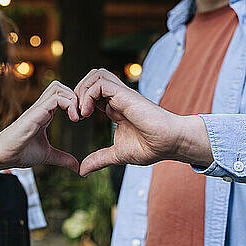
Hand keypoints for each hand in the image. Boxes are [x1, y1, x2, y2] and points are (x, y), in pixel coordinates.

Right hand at [0, 81, 79, 172]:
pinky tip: (74, 119)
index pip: (61, 95)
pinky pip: (56, 98)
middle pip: (60, 86)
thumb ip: (62, 158)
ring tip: (78, 116)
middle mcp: (41, 108)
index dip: (75, 103)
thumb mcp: (47, 155)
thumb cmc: (20, 153)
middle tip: (82, 115)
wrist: (2, 155)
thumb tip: (77, 167)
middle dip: (75, 96)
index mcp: (45, 113)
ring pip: (58, 87)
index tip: (82, 119)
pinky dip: (69, 104)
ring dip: (73, 98)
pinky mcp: (36, 112)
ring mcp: (38, 108)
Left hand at [74, 69, 211, 176]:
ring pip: (97, 74)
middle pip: (92, 77)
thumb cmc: (151, 147)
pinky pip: (101, 82)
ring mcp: (122, 94)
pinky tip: (87, 112)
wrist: (170, 143)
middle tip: (75, 114)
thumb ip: (99, 159)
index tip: (76, 119)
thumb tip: (82, 171)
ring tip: (81, 112)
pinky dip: (88, 94)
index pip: (93, 92)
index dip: (80, 101)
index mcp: (115, 107)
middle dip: (78, 91)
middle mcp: (118, 97)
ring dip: (82, 90)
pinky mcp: (125, 94)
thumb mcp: (117, 155)